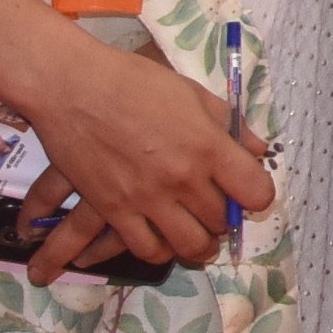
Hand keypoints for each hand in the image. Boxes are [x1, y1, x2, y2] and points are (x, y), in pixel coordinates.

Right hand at [9, 39, 276, 283]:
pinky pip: (146, 249)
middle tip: (217, 210)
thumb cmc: (134, 81)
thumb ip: (229, 124)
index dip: (257, 195)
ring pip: (189, 246)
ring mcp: (147, 199)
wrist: (72, 88)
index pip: (255, 192)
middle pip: (220, 221)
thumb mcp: (192, 93)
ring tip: (196, 237)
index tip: (248, 191)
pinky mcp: (114, 211)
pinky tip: (162, 241)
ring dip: (199, 245)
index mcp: (208, 146)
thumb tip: (260, 149)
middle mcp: (183, 179)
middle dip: (225, 219)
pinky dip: (160, 251)